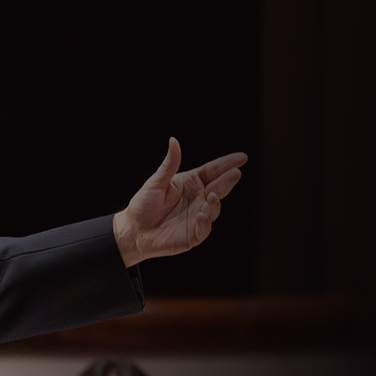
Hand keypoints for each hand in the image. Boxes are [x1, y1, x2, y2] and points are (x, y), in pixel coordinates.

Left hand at [113, 137, 246, 266]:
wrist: (133, 231)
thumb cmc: (143, 205)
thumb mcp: (156, 182)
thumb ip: (169, 164)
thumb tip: (173, 141)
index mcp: (191, 183)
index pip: (212, 171)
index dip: (226, 164)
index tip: (242, 158)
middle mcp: (197, 199)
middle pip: (218, 188)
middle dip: (228, 181)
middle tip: (236, 173)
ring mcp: (197, 217)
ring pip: (214, 209)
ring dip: (215, 203)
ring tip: (212, 196)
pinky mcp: (193, 235)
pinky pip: (204, 229)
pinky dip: (205, 222)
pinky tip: (202, 215)